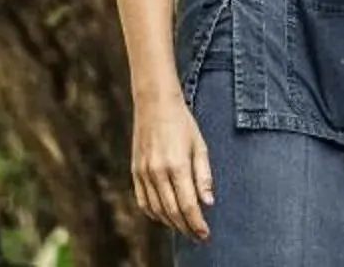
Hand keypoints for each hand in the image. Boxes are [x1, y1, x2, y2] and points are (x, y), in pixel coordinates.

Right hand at [132, 87, 213, 239]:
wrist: (155, 106)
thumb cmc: (183, 124)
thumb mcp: (200, 146)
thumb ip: (204, 176)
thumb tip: (209, 203)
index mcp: (177, 165)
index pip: (187, 204)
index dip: (196, 223)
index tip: (205, 234)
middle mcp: (157, 172)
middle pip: (172, 211)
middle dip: (186, 227)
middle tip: (198, 237)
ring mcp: (143, 174)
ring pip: (156, 209)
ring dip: (171, 223)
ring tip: (185, 228)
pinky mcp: (135, 172)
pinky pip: (143, 201)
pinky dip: (154, 213)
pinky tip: (165, 217)